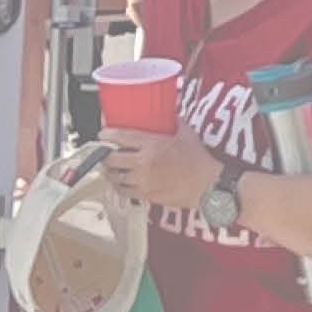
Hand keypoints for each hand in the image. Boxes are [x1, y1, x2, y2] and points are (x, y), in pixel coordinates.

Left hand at [101, 126, 228, 210]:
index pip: (120, 137)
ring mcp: (144, 181)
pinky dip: (119, 187)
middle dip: (105, 156)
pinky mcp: (147, 195)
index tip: (102, 135)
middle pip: (112, 159)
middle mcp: (144, 162)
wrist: (208, 184)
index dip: (107, 135)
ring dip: (110, 172)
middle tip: (105, 154)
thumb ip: (175, 123)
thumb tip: (172, 115)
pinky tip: (119, 184)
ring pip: (115, 177)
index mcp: (152, 144)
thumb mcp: (187, 134)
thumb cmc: (200, 160)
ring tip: (110, 170)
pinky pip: (124, 192)